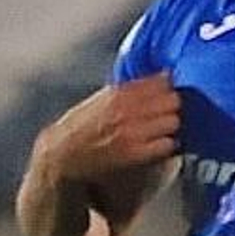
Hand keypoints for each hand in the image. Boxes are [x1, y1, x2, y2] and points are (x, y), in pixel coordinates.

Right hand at [39, 74, 179, 182]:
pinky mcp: (134, 153)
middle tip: (168, 112)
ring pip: (173, 121)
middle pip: (172, 100)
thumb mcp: (100, 99)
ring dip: (172, 125)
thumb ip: (126, 90)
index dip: (167, 87)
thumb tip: (155, 79)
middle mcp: (127, 110)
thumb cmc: (79, 127)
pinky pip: (167, 144)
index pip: (160, 81)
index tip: (167, 91)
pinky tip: (161, 145)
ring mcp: (132, 132)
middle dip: (172, 106)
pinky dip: (167, 144)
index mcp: (118, 93)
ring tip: (165, 129)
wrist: (61, 155)